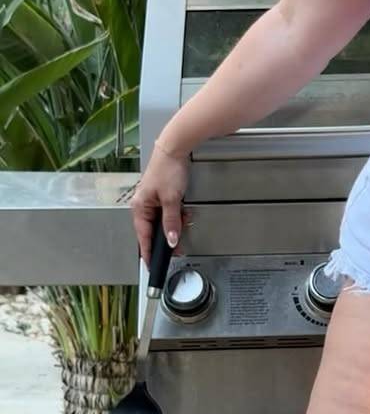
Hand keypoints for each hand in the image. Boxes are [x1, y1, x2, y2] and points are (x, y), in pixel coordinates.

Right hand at [130, 142, 193, 266]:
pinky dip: (177, 215)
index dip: (148, 252)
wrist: (175, 148)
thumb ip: (171, 222)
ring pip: (163, 221)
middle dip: (167, 237)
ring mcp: (153, 200)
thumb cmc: (168, 169)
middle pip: (154, 230)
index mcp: (140, 207)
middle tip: (178, 246)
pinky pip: (168, 212)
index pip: (143, 236)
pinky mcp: (162, 195)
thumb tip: (170, 240)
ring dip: (175, 224)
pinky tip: (185, 212)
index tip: (152, 265)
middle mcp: (143, 205)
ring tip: (185, 220)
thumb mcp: (171, 200)